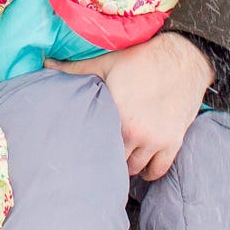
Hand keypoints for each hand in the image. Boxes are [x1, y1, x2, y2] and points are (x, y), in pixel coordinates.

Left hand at [53, 32, 211, 179]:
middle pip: (114, 160)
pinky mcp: (174, 141)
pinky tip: (142, 166)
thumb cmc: (142, 58)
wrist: (183, 57)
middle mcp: (135, 131)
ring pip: (135, 168)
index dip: (88, 146)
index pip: (94, 144)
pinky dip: (149, 172)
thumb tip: (45, 64)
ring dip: (127, 165)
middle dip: (107, 158)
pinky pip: (159, 170)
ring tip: (120, 159)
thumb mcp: (106, 62)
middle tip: (100, 155)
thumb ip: (75, 68)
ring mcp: (156, 139)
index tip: (83, 147)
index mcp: (116, 113)